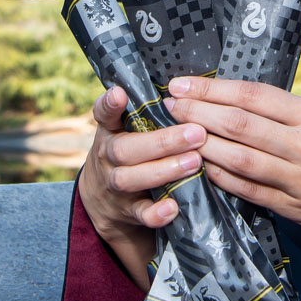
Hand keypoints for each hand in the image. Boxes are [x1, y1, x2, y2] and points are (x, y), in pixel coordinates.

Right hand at [78, 85, 205, 287]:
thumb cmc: (131, 150)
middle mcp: (108, 156)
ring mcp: (115, 185)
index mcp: (110, 130)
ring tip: (195, 161)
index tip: (120, 93)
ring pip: (131, 179)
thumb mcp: (129, 129)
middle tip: (197, 133)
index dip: (109, 104)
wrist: (104, 200)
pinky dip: (156, 213)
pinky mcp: (127, 211)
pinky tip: (174, 206)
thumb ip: (148, 111)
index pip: (103, 113)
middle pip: (124, 149)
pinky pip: (140, 214)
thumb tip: (188, 87)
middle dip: (162, 141)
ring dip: (164, 170)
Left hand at [166, 75, 300, 300]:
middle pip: (241, 124)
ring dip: (203, 145)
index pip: (254, 96)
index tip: (184, 83)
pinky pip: (251, 192)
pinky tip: (202, 167)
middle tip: (169, 102)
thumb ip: (289, 114)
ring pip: (240, 159)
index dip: (213, 88)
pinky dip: (223, 178)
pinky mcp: (298, 210)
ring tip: (176, 132)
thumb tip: (237, 100)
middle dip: (198, 111)